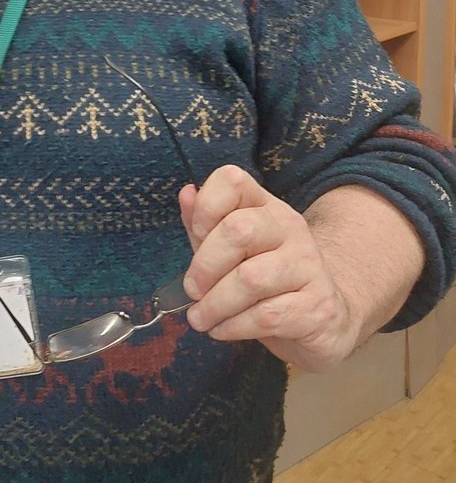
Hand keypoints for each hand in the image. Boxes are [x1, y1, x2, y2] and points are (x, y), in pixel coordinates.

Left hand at [178, 165, 356, 371]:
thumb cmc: (265, 278)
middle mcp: (289, 228)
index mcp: (263, 205)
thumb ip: (203, 224)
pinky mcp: (318, 307)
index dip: (206, 204)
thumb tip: (186, 193)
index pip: (233, 181)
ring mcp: (309, 266)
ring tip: (200, 319)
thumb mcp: (229, 249)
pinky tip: (222, 330)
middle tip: (191, 290)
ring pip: (251, 279)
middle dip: (205, 265)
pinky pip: (267, 315)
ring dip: (216, 304)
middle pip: (238, 230)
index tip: (196, 234)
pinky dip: (235, 326)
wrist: (324, 319)